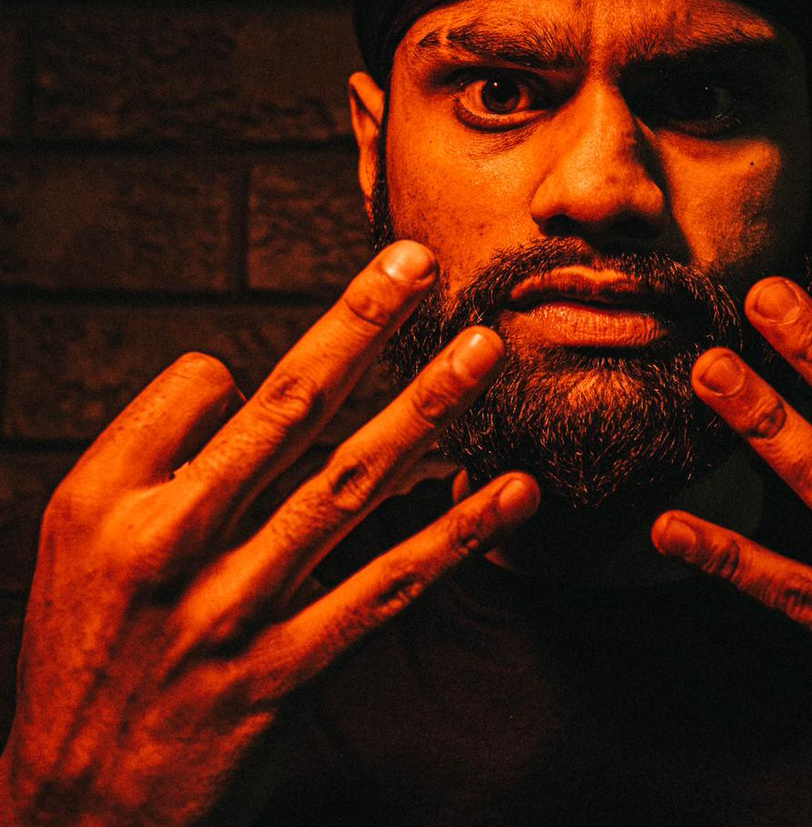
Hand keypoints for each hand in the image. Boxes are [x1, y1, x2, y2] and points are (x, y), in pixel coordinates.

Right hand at [0, 243, 538, 826]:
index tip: (309, 358)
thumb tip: (236, 375)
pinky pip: (388, 588)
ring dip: (423, 411)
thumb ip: (153, 444)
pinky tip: (512, 491)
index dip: (246, 372)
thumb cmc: (85, 644)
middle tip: (420, 261)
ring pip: (349, 487)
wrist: (77, 809)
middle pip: (288, 411)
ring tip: (484, 350)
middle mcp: (179, 546)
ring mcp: (240, 612)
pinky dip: (454, 535)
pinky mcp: (290, 673)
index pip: (207, 388)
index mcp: (121, 500)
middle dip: (359, 325)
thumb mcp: (78, 534)